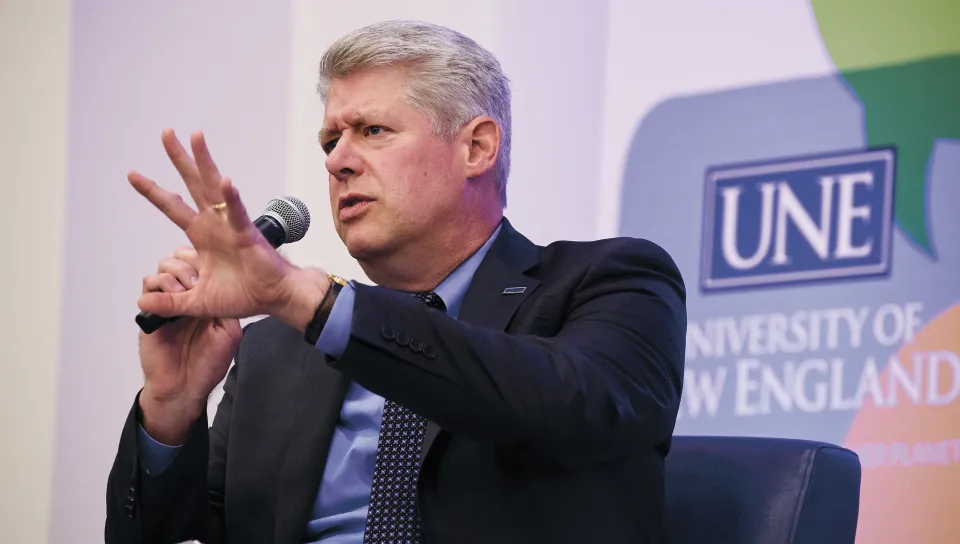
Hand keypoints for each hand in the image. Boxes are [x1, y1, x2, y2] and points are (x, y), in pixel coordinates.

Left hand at [129, 129, 326, 328]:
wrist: (273, 298)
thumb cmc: (244, 295)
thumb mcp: (197, 302)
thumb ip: (171, 302)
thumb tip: (141, 303)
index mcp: (201, 236)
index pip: (172, 207)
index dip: (153, 191)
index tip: (132, 174)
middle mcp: (214, 223)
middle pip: (192, 184)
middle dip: (178, 159)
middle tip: (166, 132)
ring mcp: (230, 224)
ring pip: (213, 186)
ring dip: (204, 161)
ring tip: (195, 136)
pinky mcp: (247, 233)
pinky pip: (237, 212)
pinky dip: (231, 197)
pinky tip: (225, 182)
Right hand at [138, 246, 241, 444]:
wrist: (184, 388)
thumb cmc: (207, 365)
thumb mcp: (229, 334)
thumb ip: (227, 309)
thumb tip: (225, 285)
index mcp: (206, 300)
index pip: (203, 269)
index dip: (206, 262)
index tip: (213, 263)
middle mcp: (185, 299)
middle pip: (180, 264)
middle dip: (188, 264)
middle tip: (197, 280)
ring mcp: (167, 305)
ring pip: (162, 272)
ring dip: (174, 275)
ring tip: (185, 289)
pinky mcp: (150, 315)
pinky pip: (147, 292)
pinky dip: (156, 288)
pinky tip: (170, 298)